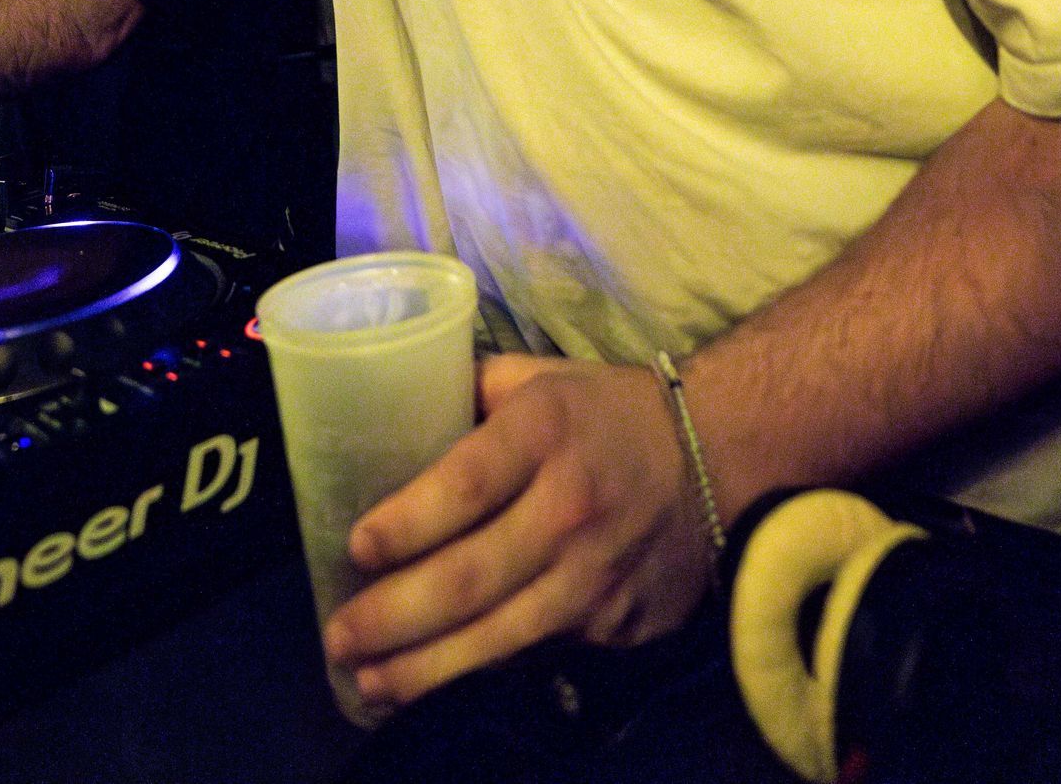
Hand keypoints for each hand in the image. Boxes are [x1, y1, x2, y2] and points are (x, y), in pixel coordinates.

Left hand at [323, 356, 710, 712]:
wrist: (721, 456)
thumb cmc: (608, 410)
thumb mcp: (540, 379)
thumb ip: (469, 392)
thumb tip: (388, 404)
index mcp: (546, 429)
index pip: (465, 484)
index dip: (407, 522)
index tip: (356, 549)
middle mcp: (570, 506)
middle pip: (472, 576)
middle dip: (396, 616)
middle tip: (339, 637)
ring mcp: (598, 574)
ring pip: (502, 635)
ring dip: (428, 668)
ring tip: (370, 681)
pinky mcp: (618, 623)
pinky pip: (539, 651)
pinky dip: (484, 671)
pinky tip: (438, 681)